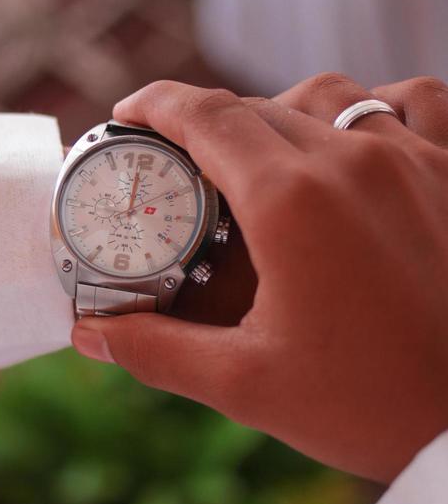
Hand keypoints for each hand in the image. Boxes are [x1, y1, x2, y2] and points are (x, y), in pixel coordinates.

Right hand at [71, 77, 447, 483]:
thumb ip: (158, 351)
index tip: (129, 113)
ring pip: (330, 96)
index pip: (206, 117)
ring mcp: (415, 158)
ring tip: (264, 155)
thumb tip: (89, 335)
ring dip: (283, 112)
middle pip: (257, 108)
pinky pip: (415, 101)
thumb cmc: (371, 407)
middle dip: (208, 125)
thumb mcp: (247, 385)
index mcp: (291, 201)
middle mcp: (353, 160)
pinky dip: (376, 104)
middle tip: (184, 165)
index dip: (157, 105)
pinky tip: (360, 136)